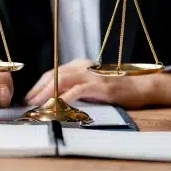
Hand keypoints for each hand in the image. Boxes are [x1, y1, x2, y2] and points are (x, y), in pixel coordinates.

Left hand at [24, 58, 170, 108]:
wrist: (142, 87)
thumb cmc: (116, 89)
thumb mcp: (90, 86)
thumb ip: (74, 88)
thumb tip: (53, 99)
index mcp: (78, 65)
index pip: (52, 73)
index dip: (39, 85)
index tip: (30, 97)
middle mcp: (82, 66)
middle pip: (54, 75)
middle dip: (39, 90)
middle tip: (29, 103)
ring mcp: (91, 74)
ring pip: (62, 80)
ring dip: (48, 93)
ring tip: (38, 105)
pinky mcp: (100, 85)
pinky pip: (78, 90)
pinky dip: (65, 97)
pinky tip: (57, 105)